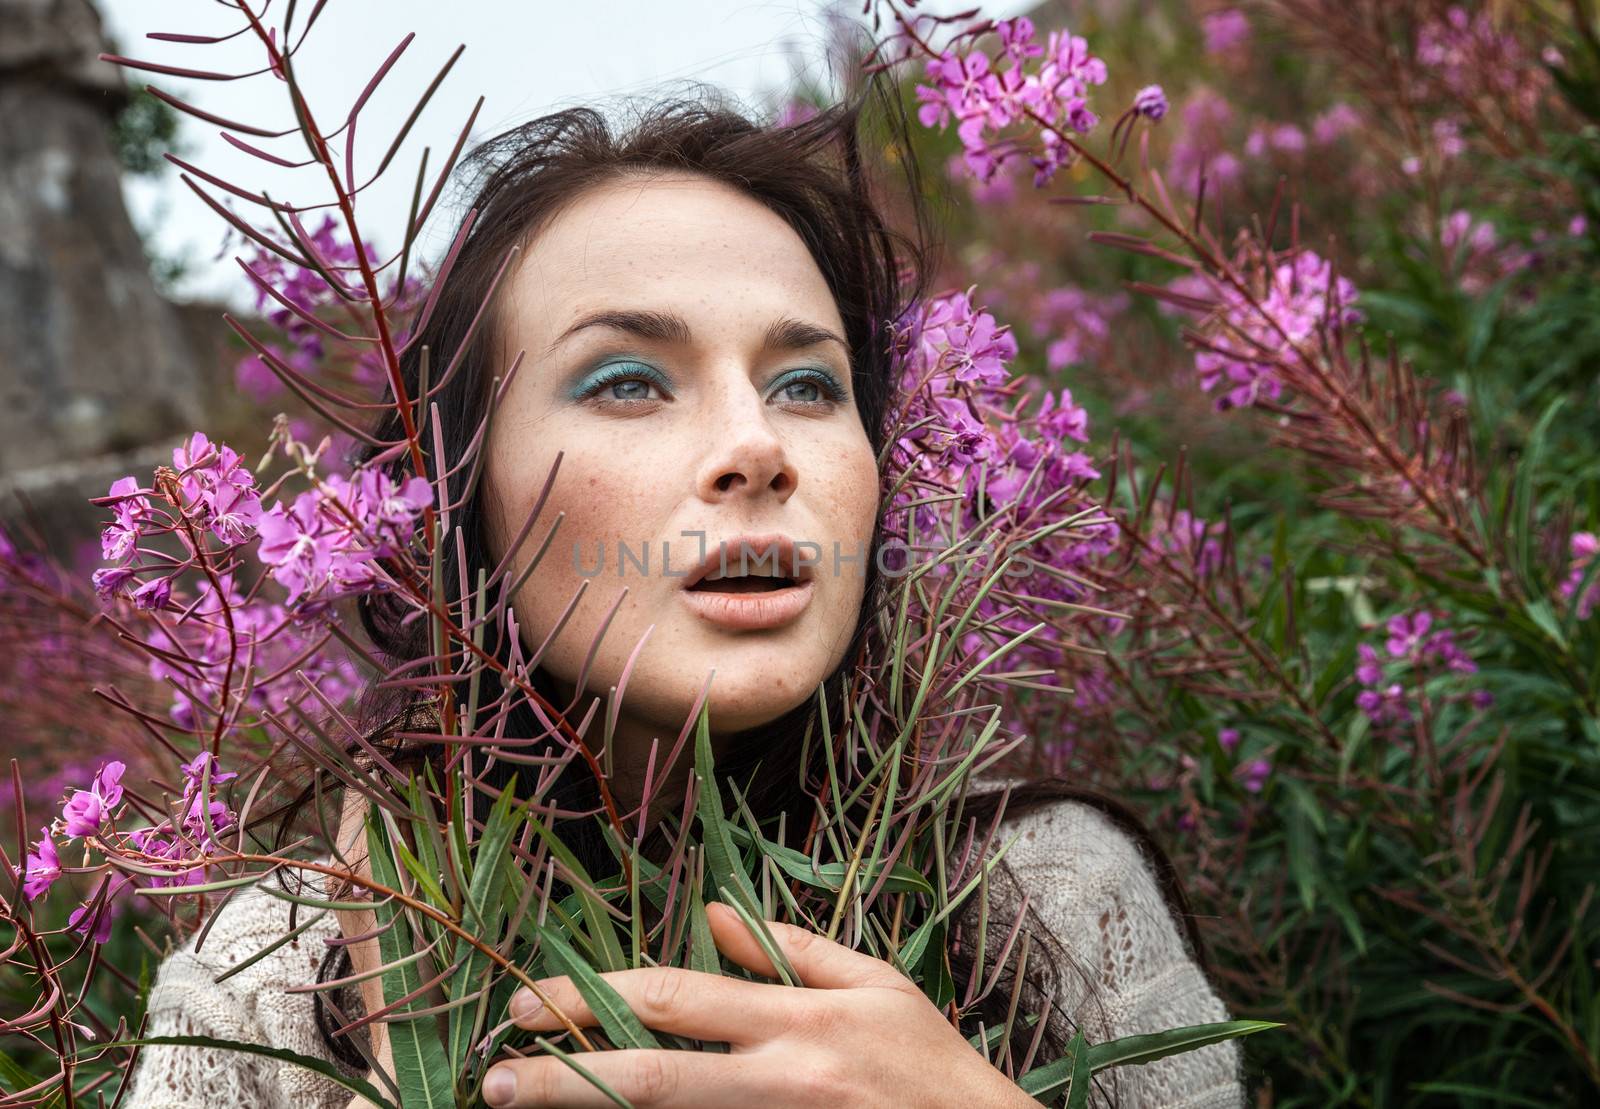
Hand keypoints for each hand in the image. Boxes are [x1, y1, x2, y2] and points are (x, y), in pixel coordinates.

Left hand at [480, 901, 1037, 1107]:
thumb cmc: (934, 1064)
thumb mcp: (878, 984)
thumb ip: (791, 949)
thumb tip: (708, 912)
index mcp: (802, 1017)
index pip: (678, 998)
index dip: (595, 997)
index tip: (528, 1005)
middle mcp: (785, 1073)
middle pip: (656, 1075)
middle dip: (565, 1076)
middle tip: (496, 1079)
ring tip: (526, 1105)